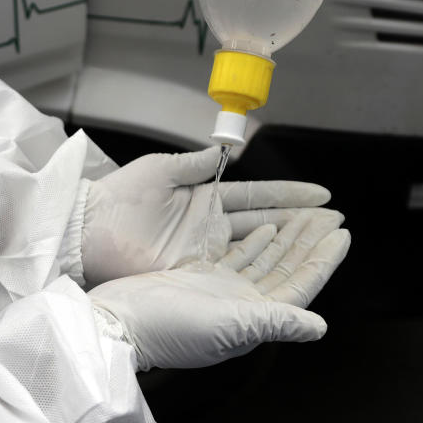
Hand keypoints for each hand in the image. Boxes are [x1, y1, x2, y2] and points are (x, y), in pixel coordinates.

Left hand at [81, 146, 331, 285]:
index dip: (290, 195)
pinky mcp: (193, 273)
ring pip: (257, 248)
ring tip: (322, 242)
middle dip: (301, 223)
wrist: (87, 230)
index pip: (258, 195)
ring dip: (288, 245)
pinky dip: (259, 268)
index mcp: (206, 197)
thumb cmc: (119, 197)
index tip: (321, 194)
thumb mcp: (162, 169)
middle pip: (266, 223)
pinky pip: (234, 270)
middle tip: (334, 222)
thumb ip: (196, 163)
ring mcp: (205, 252)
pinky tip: (284, 267)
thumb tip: (224, 150)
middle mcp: (211, 226)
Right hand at [88, 210, 349, 369]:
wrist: (120, 321)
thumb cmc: (171, 328)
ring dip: (287, 236)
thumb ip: (278, 322)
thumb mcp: (232, 325)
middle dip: (309, 241)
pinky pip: (238, 255)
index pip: (300, 284)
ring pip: (265, 258)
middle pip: (286, 267)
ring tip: (306, 216)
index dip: (324, 261)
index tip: (343, 236)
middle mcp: (243, 305)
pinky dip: (255, 241)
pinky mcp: (200, 278)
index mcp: (255, 317)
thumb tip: (319, 327)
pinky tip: (267, 226)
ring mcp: (221, 290)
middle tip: (332, 216)